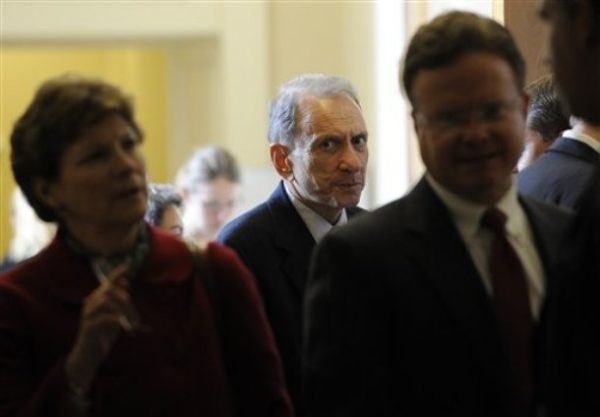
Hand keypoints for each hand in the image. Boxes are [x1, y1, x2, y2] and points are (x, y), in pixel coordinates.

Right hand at [65, 263, 138, 392]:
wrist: (89, 356)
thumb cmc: (103, 335)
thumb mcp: (115, 315)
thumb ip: (120, 301)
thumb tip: (126, 282)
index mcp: (96, 299)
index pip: (107, 283)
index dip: (117, 273)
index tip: (128, 265)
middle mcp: (90, 304)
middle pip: (109, 291)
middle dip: (125, 300)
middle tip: (134, 316)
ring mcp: (87, 314)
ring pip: (106, 301)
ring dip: (122, 310)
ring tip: (129, 323)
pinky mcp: (88, 326)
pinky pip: (105, 317)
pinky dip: (117, 320)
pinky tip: (124, 327)